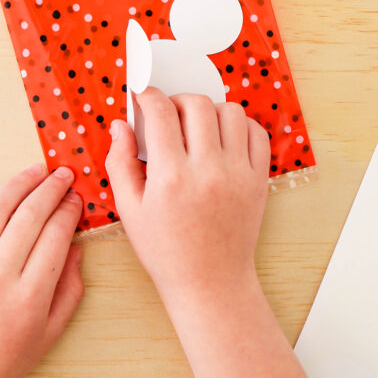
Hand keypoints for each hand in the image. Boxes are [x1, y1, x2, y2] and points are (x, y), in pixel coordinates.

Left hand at [0, 165, 83, 377]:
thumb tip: (77, 249)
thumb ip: (71, 290)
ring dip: (19, 184)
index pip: (56, 235)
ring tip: (34, 172)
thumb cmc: (3, 360)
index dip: (70, 211)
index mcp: (29, 296)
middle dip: (51, 189)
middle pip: (30, 215)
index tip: (78, 199)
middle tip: (63, 176)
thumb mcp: (50, 333)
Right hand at [106, 89, 269, 309]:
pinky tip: (222, 137)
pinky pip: (256, 133)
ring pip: (230, 111)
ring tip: (196, 126)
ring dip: (209, 110)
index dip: (147, 96)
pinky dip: (239, 125)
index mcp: (171, 177)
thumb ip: (120, 162)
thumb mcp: (129, 209)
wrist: (210, 282)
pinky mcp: (258, 180)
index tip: (142, 96)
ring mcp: (238, 173)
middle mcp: (208, 170)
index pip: (160, 112)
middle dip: (177, 99)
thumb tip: (120, 125)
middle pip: (197, 104)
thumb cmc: (166, 250)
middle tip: (167, 113)